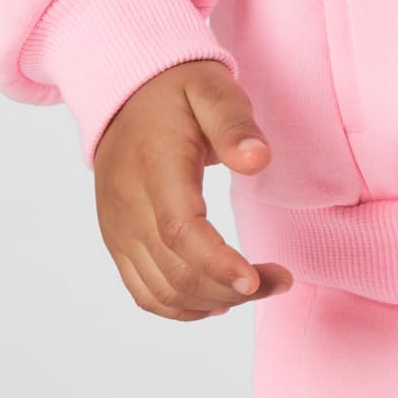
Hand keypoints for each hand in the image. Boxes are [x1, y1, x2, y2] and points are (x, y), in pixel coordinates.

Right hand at [91, 60, 295, 318]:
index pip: (180, 231)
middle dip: (231, 289)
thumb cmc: (179, 90)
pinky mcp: (117, 240)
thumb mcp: (214, 90)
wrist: (126, 91)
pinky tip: (216, 300)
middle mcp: (128, 207)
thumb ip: (235, 124)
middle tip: (280, 280)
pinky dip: (179, 307)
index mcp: (154, 169)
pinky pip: (143, 291)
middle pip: (175, 271)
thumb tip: (258, 161)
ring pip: (161, 290)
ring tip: (258, 288)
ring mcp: (118, 228)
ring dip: (212, 301)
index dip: (217, 264)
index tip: (258, 280)